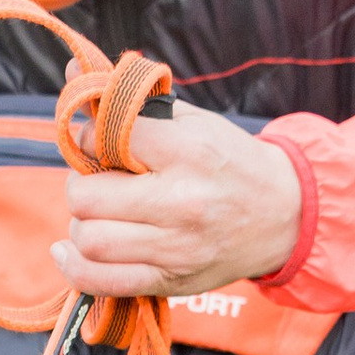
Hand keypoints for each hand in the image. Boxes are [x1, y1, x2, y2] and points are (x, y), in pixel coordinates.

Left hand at [52, 99, 303, 299]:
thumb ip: (131, 103)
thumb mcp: (191, 121)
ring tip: (100, 214)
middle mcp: (182, 203)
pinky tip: (71, 250)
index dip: (90, 138)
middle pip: (87, 197)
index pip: (106, 139)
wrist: (284, 215)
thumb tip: (71, 72)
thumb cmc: (230, 162)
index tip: (101, 144)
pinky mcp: (171, 281)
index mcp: (189, 152)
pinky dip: (76, 266)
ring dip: (82, 224)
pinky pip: (102, 281)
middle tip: (98, 182)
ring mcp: (177, 248)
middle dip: (81, 185)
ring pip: (90, 240)